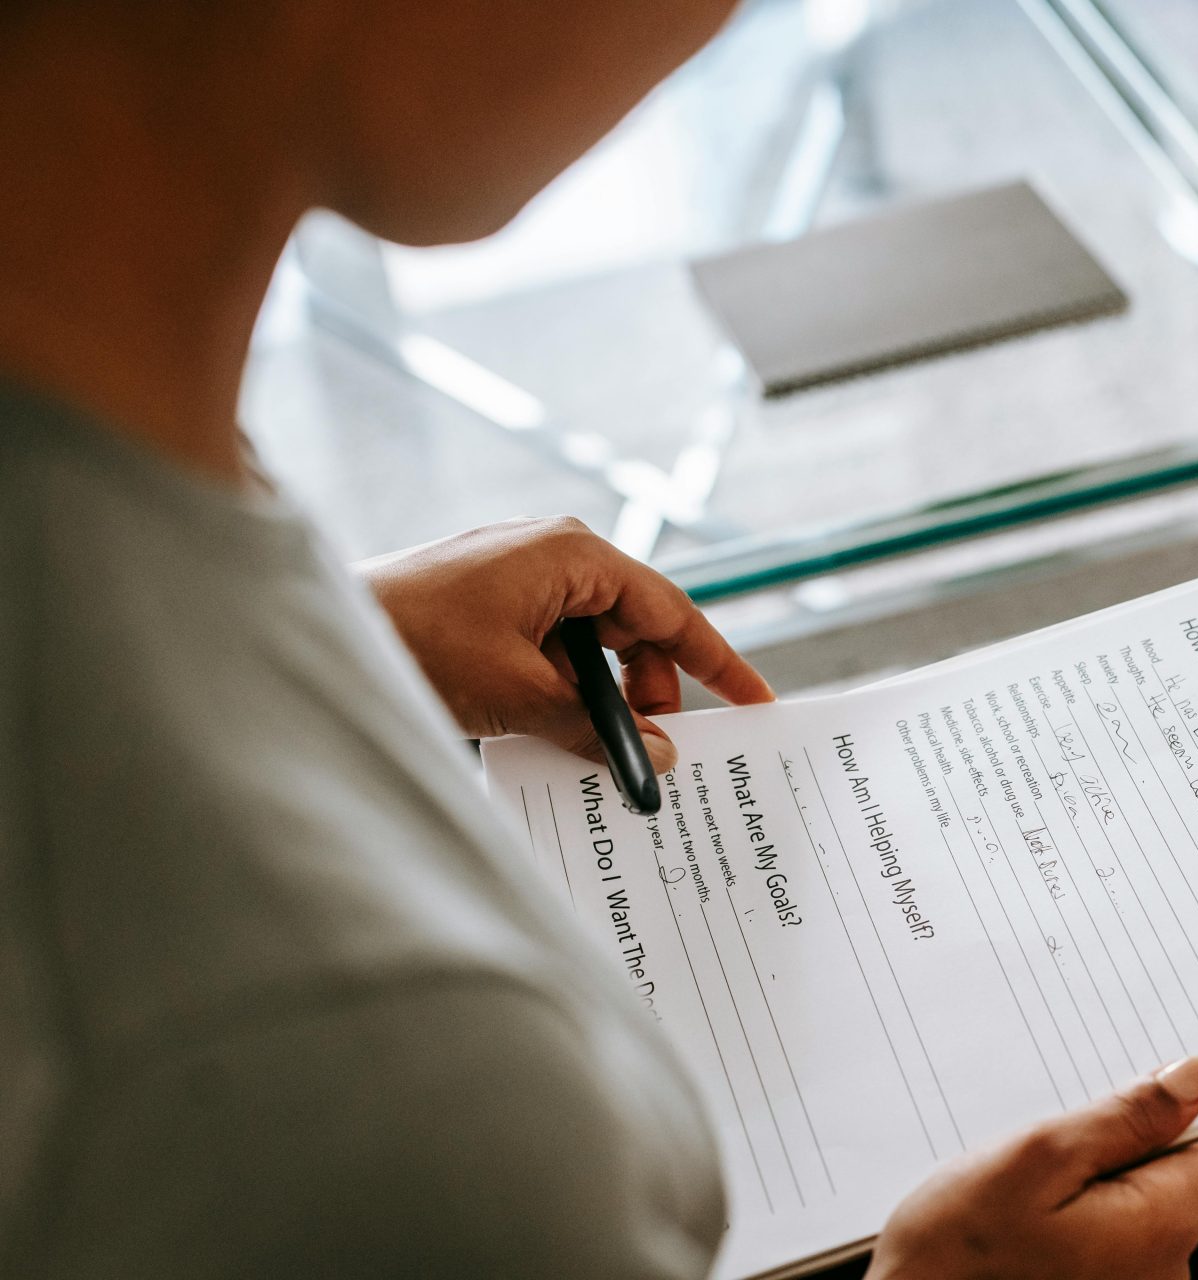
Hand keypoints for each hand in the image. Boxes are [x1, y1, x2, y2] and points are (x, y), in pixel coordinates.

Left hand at [359, 516, 773, 766]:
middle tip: (654, 750)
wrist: (318, 626)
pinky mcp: (489, 602)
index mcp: (574, 555)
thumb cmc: (415, 641)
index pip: (671, 612)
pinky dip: (562, 689)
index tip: (755, 702)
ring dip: (600, 697)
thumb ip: (596, 726)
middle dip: (649, 692)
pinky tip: (552, 732)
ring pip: (592, 644)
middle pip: (635, 629)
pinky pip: (551, 647)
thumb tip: (659, 751)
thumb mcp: (518, 696)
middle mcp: (554, 555)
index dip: (719, 663)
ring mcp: (518, 576)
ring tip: (593, 748)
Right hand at [868, 1057, 1197, 1279]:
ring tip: (1035, 1173)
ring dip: (1101, 1173)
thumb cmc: (957, 1255)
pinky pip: (1119, 1231)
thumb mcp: (1036, 1157)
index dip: (1196, 1103)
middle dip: (1132, 1137)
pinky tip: (1033, 1206)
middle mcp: (1167, 1270)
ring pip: (1147, 1199)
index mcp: (1162, 1227)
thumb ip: (1126, 1116)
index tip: (1145, 1080)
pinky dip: (1085, 1207)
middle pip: (1186, 1172)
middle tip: (1061, 1127)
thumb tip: (1197, 1077)